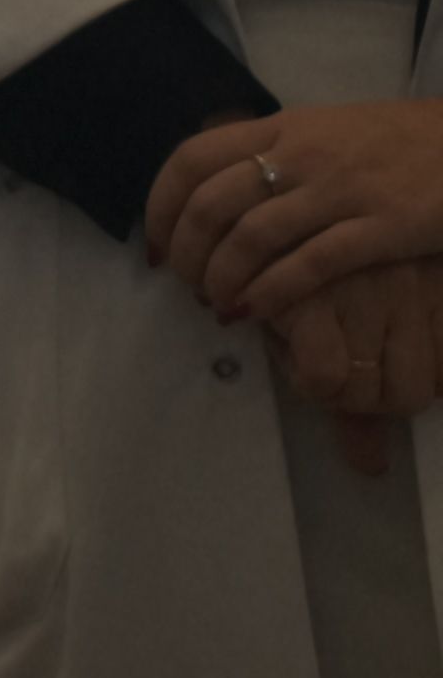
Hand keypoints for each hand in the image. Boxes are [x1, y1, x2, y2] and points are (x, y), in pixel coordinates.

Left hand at [148, 99, 442, 322]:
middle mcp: (301, 155)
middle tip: (187, 286)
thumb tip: (213, 189)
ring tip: (218, 306)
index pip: (191, 159)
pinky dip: (273, 292)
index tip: (155, 246)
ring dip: (222, 278)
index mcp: (281, 127)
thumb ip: (272, 152)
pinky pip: (310, 264)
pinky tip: (257, 312)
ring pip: (252, 237)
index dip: (160, 206)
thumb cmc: (394, 141)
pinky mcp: (383, 226)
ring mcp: (340, 190)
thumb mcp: (322, 130)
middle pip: (211, 205)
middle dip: (188, 253)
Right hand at [266, 262, 442, 475]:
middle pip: (408, 396)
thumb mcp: (352, 320)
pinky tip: (285, 343)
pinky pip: (324, 378)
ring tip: (302, 349)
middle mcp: (413, 291)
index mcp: (434, 291)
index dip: (395, 387)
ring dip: (329, 390)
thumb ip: (365, 398)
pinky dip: (301, 377)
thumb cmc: (307, 266)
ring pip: (365, 393)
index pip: (441, 381)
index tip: (360, 362)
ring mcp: (368, 294)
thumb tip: (371, 467)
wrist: (252, 210)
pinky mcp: (315, 295)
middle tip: (328, 365)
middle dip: (363, 398)